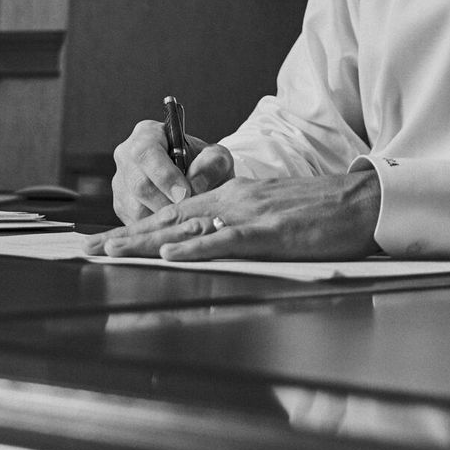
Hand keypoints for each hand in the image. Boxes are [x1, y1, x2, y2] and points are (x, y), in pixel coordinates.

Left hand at [83, 171, 381, 261]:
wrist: (360, 201)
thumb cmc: (323, 212)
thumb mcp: (273, 213)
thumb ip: (242, 224)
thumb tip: (216, 240)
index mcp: (233, 196)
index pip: (175, 212)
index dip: (138, 227)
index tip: (107, 242)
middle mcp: (233, 200)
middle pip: (168, 217)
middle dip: (125, 235)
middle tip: (89, 250)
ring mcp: (248, 214)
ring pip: (186, 227)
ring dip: (144, 240)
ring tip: (111, 252)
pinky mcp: (267, 232)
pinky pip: (222, 240)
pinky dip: (193, 247)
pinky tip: (168, 253)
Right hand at [110, 119, 234, 222]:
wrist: (196, 179)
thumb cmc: (204, 164)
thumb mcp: (216, 157)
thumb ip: (212, 164)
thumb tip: (195, 185)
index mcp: (147, 134)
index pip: (147, 153)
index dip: (165, 175)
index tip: (186, 193)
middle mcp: (126, 156)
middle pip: (139, 184)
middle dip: (166, 202)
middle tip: (188, 214)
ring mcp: (120, 182)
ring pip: (135, 208)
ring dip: (162, 219)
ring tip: (185, 221)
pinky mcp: (121, 206)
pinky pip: (134, 223)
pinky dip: (156, 230)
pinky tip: (175, 228)